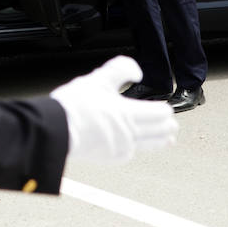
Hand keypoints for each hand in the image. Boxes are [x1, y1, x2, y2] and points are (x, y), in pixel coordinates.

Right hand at [50, 56, 177, 164]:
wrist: (56, 129)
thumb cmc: (74, 105)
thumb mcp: (98, 78)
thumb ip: (120, 69)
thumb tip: (137, 72)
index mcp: (128, 113)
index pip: (159, 113)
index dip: (164, 109)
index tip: (165, 108)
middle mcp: (129, 133)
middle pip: (160, 131)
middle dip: (167, 126)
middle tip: (171, 123)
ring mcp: (121, 147)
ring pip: (149, 145)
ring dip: (160, 140)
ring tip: (168, 139)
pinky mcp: (111, 157)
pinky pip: (131, 153)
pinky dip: (137, 148)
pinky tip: (137, 145)